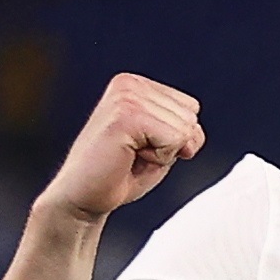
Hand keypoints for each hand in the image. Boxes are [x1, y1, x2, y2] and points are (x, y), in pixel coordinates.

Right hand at [43, 73, 201, 225]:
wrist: (84, 196)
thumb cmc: (121, 173)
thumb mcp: (161, 144)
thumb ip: (182, 128)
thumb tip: (195, 129)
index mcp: (136, 85)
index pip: (192, 108)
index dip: (178, 138)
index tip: (143, 146)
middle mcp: (129, 84)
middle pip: (191, 118)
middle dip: (173, 146)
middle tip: (135, 154)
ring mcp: (126, 97)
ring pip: (185, 129)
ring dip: (164, 153)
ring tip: (130, 155)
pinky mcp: (125, 116)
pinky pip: (174, 139)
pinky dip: (160, 157)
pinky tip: (129, 157)